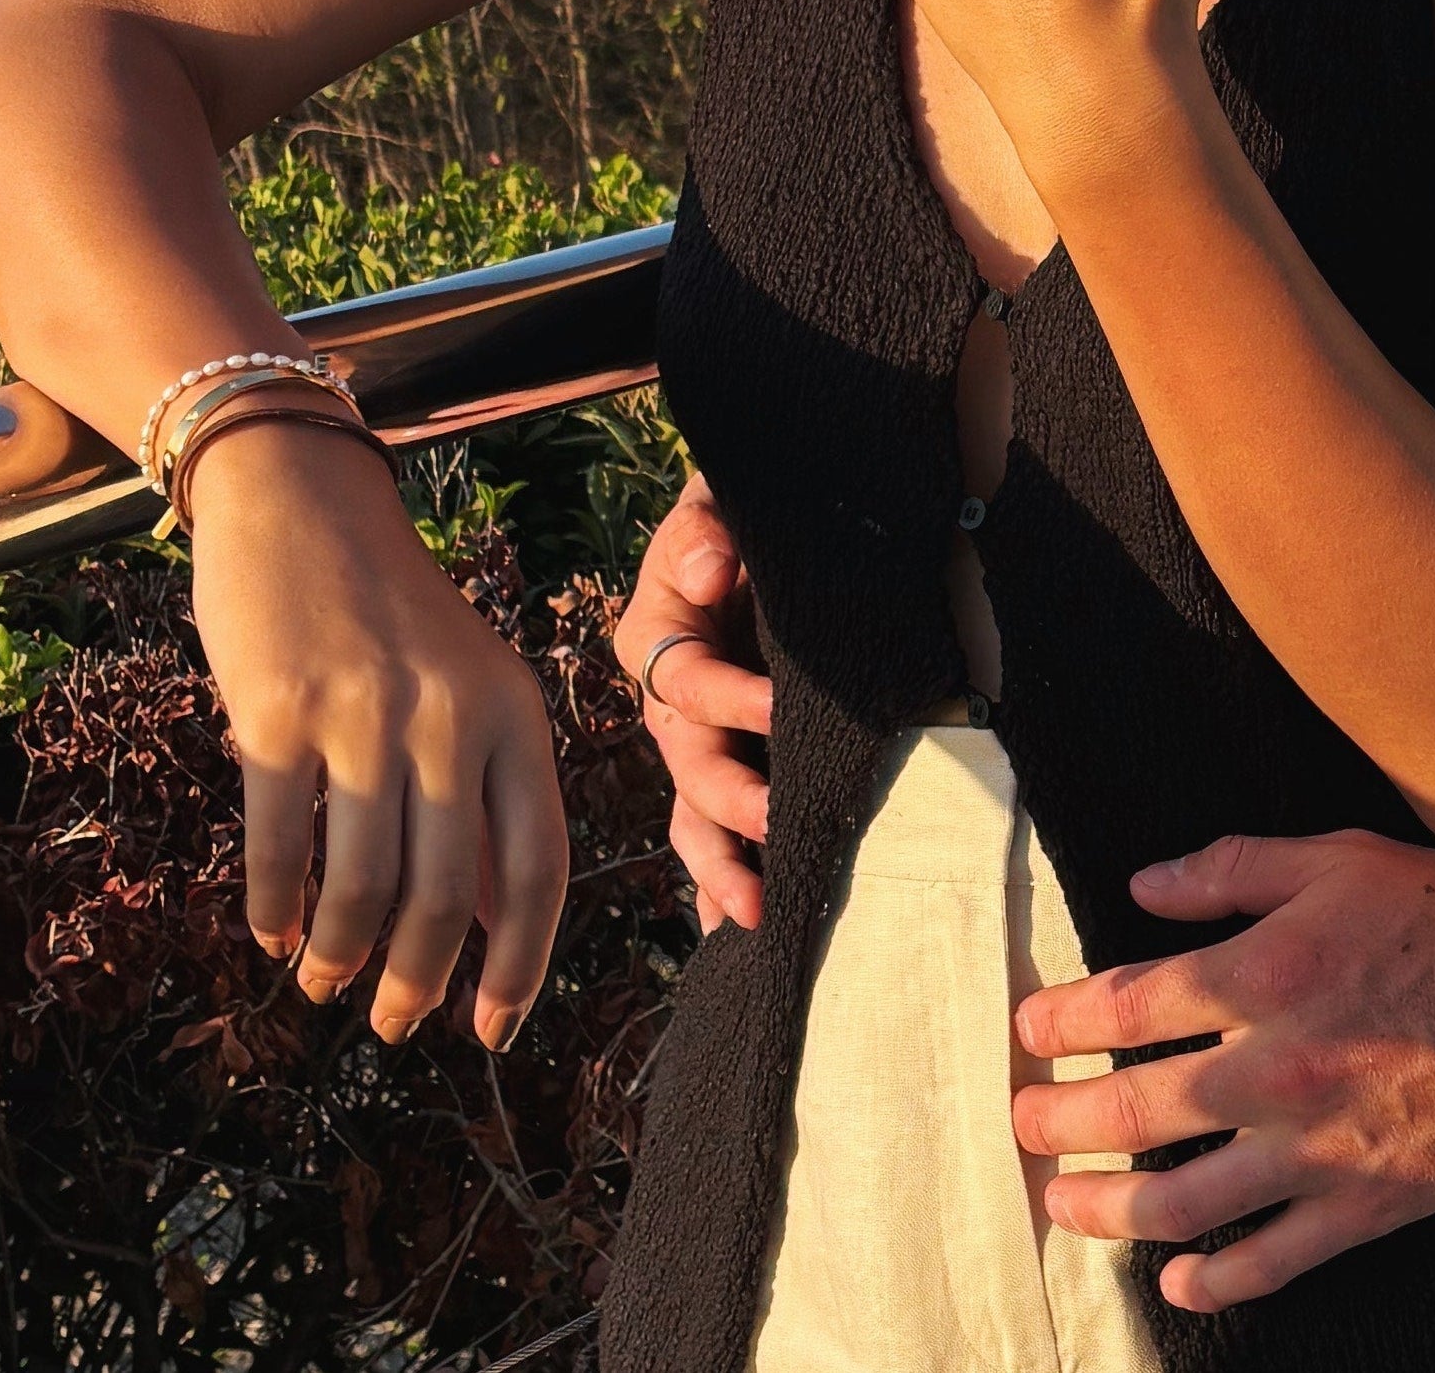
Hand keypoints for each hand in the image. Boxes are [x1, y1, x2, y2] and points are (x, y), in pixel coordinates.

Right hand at [184, 419, 568, 1047]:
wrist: (302, 502)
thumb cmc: (392, 613)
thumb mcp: (471, 691)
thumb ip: (488, 800)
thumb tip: (498, 927)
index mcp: (515, 716)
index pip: (540, 869)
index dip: (520, 965)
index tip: (491, 1032)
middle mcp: (451, 719)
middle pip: (447, 897)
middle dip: (419, 983)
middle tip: (393, 1025)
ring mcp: (364, 714)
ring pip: (362, 883)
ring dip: (340, 956)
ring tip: (323, 982)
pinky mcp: (278, 711)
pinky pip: (282, 841)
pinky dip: (276, 906)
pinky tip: (272, 933)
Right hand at [611, 470, 773, 931]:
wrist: (758, 531)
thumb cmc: (739, 515)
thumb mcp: (718, 504)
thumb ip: (706, 532)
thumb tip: (708, 573)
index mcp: (656, 637)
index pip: (686, 678)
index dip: (729, 697)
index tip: (778, 709)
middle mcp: (665, 702)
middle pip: (688, 762)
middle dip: (730, 800)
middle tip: (776, 823)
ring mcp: (691, 743)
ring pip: (691, 816)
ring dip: (719, 866)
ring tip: (751, 913)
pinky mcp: (720, 766)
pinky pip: (709, 834)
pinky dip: (720, 882)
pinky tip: (738, 929)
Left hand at [1008, 832, 1434, 1309]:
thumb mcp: (1340, 858)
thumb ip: (1233, 868)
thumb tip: (1143, 885)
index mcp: (1261, 977)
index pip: (1122, 1008)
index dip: (1060, 1021)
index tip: (1032, 1029)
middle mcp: (1273, 1071)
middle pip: (1127, 1113)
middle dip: (1055, 1122)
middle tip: (1024, 1123)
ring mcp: (1317, 1149)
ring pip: (1179, 1202)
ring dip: (1105, 1209)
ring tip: (1066, 1205)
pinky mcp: (1366, 1205)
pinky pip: (1272, 1260)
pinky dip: (1216, 1280)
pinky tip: (1178, 1281)